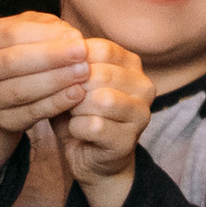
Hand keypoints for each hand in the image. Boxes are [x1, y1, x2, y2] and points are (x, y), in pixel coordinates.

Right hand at [0, 13, 92, 142]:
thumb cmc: (19, 51)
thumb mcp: (26, 31)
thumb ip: (46, 27)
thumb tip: (71, 36)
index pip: (11, 34)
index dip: (46, 35)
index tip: (76, 36)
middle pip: (13, 62)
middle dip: (52, 57)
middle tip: (83, 54)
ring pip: (21, 91)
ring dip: (56, 81)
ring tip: (83, 72)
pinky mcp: (0, 121)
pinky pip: (30, 114)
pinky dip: (55, 104)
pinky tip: (76, 94)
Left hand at [64, 35, 152, 206]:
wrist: (90, 157)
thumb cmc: (80, 113)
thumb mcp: (73, 82)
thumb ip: (70, 64)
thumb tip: (61, 49)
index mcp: (132, 64)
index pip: (102, 49)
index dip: (74, 61)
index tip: (61, 75)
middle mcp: (144, 86)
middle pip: (100, 74)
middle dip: (73, 87)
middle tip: (65, 100)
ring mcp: (141, 114)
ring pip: (101, 100)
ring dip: (76, 108)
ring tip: (72, 114)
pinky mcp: (129, 140)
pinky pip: (94, 126)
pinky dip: (76, 128)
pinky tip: (77, 131)